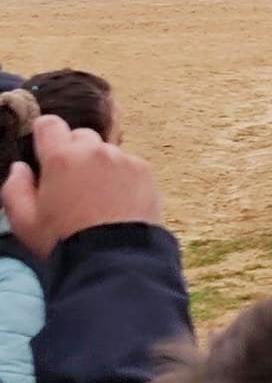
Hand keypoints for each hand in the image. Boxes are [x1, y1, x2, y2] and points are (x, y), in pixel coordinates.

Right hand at [2, 115, 163, 256]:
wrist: (113, 258)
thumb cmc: (64, 242)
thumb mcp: (25, 222)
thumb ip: (15, 189)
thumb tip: (20, 168)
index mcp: (60, 158)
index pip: (49, 124)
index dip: (45, 136)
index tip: (45, 151)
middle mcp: (93, 151)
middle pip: (80, 136)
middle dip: (73, 153)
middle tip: (71, 184)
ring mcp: (122, 159)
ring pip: (106, 152)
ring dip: (99, 166)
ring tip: (97, 200)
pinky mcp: (144, 171)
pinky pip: (129, 165)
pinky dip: (122, 178)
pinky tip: (117, 204)